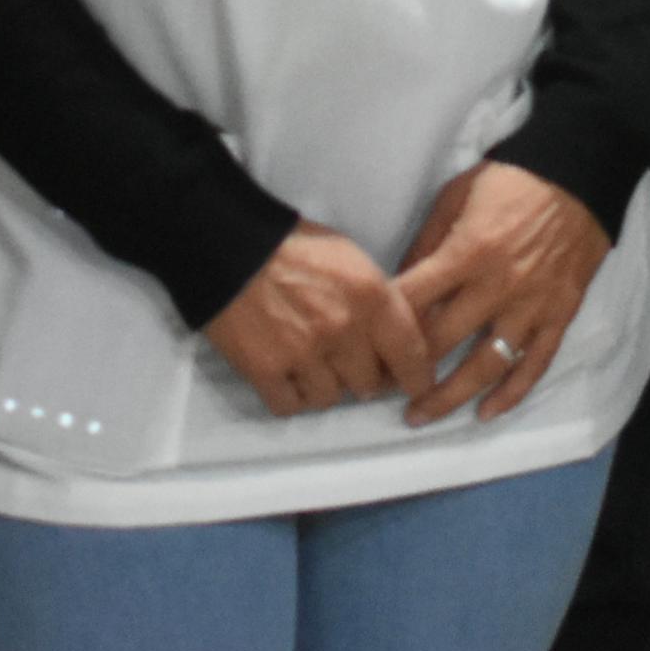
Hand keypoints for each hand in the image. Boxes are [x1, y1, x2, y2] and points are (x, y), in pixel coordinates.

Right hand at [203, 223, 435, 417]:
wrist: (231, 244)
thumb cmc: (293, 246)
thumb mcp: (352, 259)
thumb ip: (379, 300)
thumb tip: (397, 338)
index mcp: (370, 296)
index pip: (411, 353)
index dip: (418, 376)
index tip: (417, 384)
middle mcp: (343, 329)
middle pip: (370, 384)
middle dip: (364, 377)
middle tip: (351, 366)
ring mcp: (304, 353)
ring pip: (330, 398)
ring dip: (324, 387)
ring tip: (312, 364)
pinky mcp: (266, 370)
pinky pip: (290, 406)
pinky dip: (290, 396)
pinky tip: (287, 375)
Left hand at [395, 161, 612, 425]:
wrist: (579, 173)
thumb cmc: (511, 180)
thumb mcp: (456, 195)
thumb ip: (426, 242)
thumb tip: (398, 283)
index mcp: (467, 252)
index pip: (413, 300)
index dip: (383, 325)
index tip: (363, 344)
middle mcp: (497, 287)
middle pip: (442, 342)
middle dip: (405, 369)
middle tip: (379, 388)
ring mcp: (531, 306)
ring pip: (486, 366)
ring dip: (450, 396)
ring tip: (420, 416)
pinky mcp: (559, 315)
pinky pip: (534, 364)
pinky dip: (510, 394)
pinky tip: (485, 413)